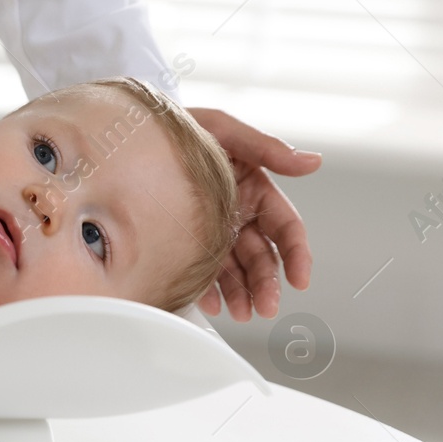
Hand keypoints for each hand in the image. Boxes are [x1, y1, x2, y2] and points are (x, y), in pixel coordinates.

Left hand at [188, 107, 322, 321]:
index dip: (297, 254)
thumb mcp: (222, 129)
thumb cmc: (179, 127)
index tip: (300, 279)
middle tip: (265, 307)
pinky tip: (210, 303)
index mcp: (254, 188)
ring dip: (242, 294)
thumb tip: (312, 162)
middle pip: (261, 256)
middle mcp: (237, 213)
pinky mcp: (185, 242)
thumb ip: (265, 148)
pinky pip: (202, 271)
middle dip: (267, 283)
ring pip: (235, 270)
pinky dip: (208, 290)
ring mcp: (212, 230)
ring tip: (241, 313)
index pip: (285, 227)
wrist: (129, 134)